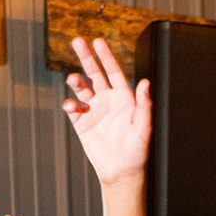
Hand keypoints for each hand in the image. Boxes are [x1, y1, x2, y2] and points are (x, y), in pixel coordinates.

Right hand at [63, 37, 152, 185]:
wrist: (121, 173)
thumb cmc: (136, 152)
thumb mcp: (143, 128)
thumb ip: (144, 105)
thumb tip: (145, 82)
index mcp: (124, 98)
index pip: (113, 71)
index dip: (106, 56)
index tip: (98, 42)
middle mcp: (108, 101)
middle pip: (95, 73)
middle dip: (86, 57)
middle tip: (77, 41)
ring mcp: (94, 111)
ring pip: (82, 88)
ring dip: (76, 81)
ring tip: (72, 78)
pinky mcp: (82, 124)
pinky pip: (73, 109)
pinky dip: (70, 105)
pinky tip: (71, 105)